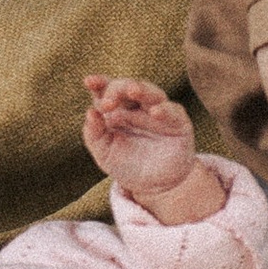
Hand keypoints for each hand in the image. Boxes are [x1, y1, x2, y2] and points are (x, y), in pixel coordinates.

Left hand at [83, 73, 203, 204]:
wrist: (155, 187)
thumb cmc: (128, 165)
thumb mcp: (105, 153)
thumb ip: (94, 134)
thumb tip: (90, 112)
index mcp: (117, 110)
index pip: (107, 91)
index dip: (99, 83)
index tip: (89, 82)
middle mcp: (138, 107)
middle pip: (128, 87)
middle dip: (117, 90)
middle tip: (107, 103)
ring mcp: (159, 113)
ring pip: (152, 93)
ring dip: (142, 90)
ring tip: (132, 91)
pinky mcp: (178, 123)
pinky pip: (173, 111)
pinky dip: (165, 110)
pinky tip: (155, 112)